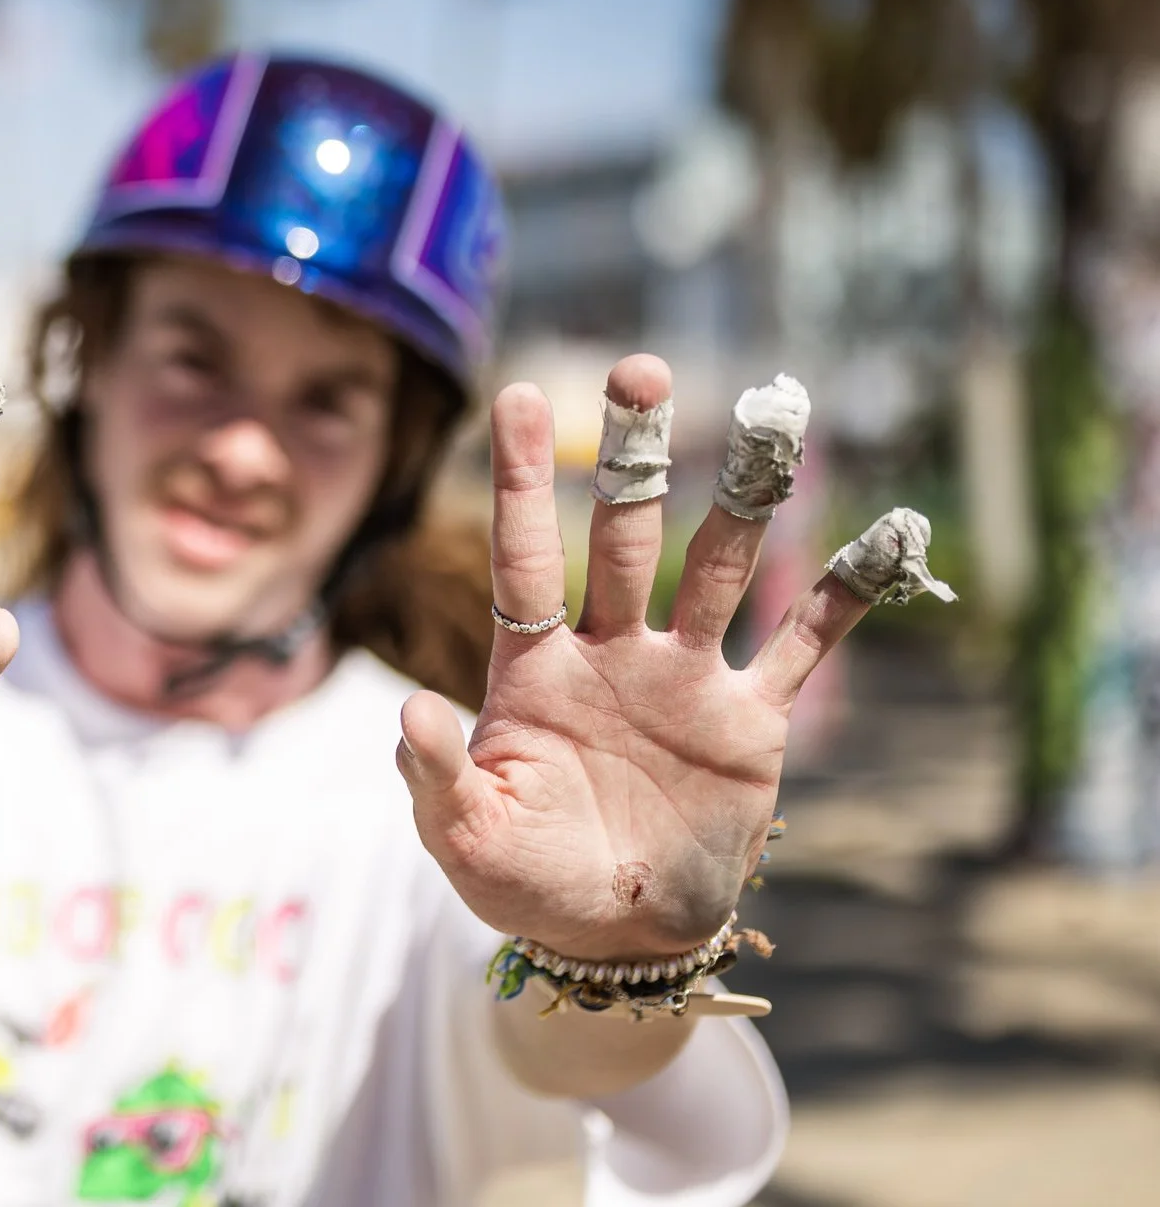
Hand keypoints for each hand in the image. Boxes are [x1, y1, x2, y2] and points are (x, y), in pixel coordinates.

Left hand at [395, 356, 868, 960]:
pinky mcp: (749, 722)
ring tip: (773, 415)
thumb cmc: (522, 877)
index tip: (515, 395)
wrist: (612, 936)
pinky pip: (803, 645)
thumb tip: (411, 710)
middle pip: (622, 536)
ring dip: (744, 496)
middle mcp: (610, 651)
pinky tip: (892, 534)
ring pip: (719, 568)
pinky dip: (846, 595)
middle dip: (633, 456)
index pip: (524, 558)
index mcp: (533, 667)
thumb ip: (434, 774)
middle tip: (640, 368)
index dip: (522, 482)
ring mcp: (683, 678)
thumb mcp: (462, 834)